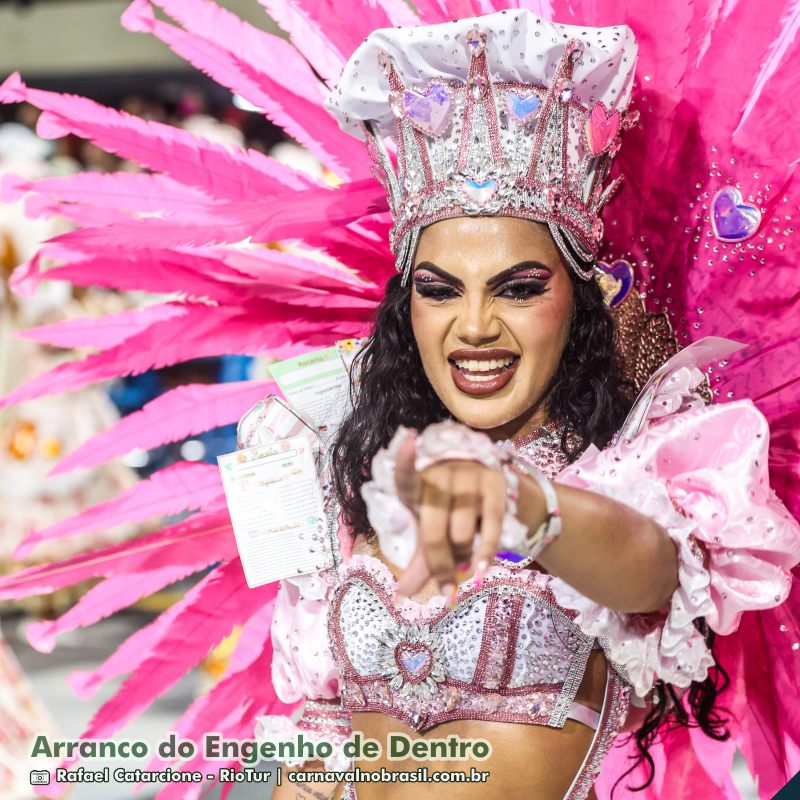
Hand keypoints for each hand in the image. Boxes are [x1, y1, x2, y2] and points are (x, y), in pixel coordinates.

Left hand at [392, 431, 508, 600]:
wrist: (497, 493)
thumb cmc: (454, 512)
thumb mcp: (434, 531)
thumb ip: (421, 562)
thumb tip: (402, 595)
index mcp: (418, 484)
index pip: (406, 474)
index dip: (405, 460)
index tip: (408, 442)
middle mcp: (442, 475)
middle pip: (433, 529)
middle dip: (439, 564)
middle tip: (445, 586)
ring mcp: (470, 477)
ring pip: (461, 534)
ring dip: (462, 558)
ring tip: (464, 563)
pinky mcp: (496, 484)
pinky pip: (490, 529)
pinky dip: (485, 554)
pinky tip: (482, 570)